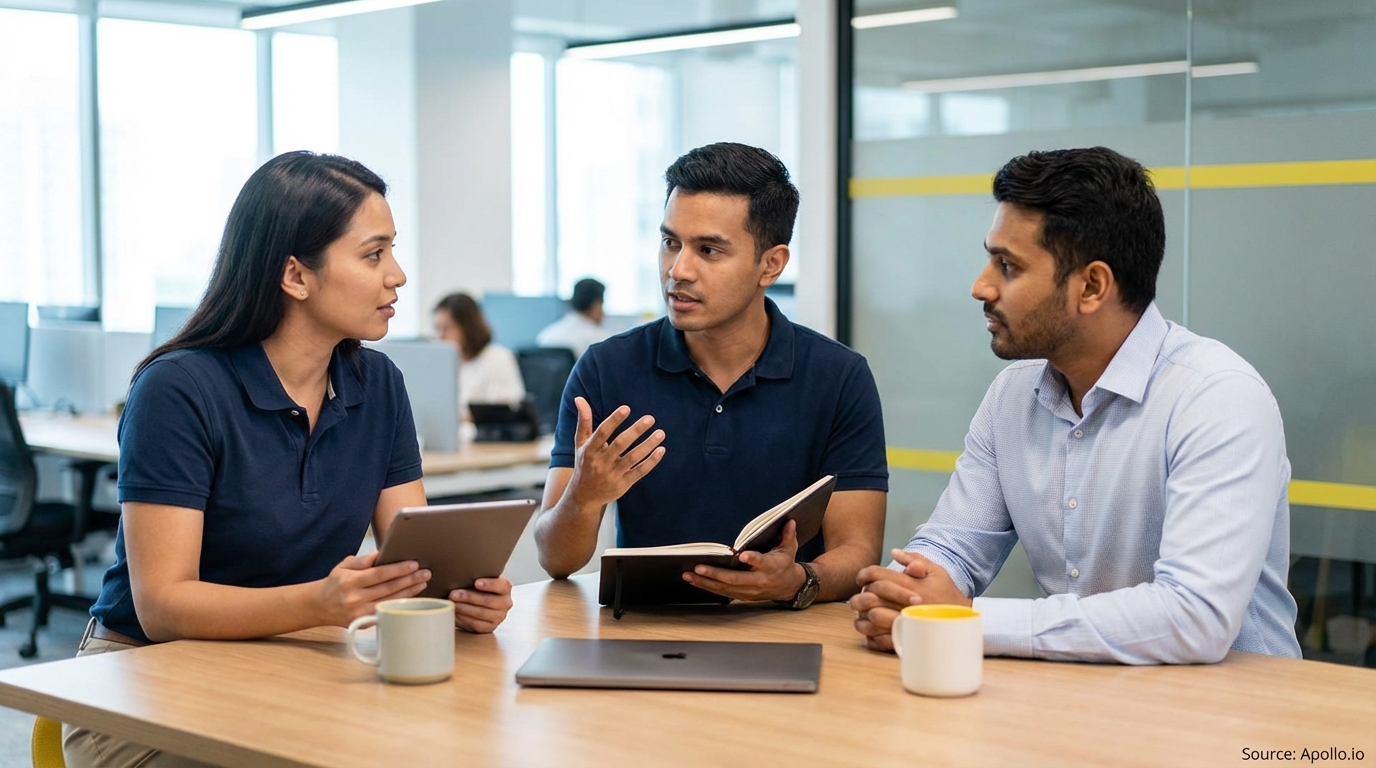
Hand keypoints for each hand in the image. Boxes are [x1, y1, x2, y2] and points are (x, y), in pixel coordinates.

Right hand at [316, 551, 430, 626]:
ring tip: (423, 583)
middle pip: (388, 588)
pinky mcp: (363, 623)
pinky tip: (411, 596)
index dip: (398, 569)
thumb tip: (378, 554)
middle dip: (409, 580)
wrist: (319, 606)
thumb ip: (362, 561)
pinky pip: (385, 611)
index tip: (414, 564)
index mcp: (350, 582)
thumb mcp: (343, 566)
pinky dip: (399, 603)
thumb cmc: (335, 583)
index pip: (379, 574)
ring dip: (409, 592)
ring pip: (390, 601)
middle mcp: (355, 599)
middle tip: (426, 573)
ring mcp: (359, 613)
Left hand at [450, 577, 512, 633]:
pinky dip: (463, 618)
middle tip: (453, 594)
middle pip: (488, 601)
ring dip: (463, 608)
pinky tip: (455, 613)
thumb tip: (459, 576)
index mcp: (505, 588)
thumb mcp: (480, 580)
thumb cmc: (478, 588)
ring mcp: (499, 617)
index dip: (489, 584)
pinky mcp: (489, 627)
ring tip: (451, 604)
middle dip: (468, 597)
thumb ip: (475, 577)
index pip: (501, 585)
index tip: (476, 582)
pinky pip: (475, 624)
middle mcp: (505, 603)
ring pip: (480, 613)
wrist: (479, 603)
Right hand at [565, 397, 665, 507]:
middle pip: (620, 444)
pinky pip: (639, 471)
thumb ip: (584, 421)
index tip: (626, 408)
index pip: (602, 433)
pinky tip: (661, 450)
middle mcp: (601, 462)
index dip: (614, 420)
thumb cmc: (584, 463)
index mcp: (589, 450)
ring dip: (648, 445)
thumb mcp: (580, 443)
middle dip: (635, 431)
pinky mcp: (623, 484)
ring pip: (633, 458)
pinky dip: (651, 461)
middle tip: (650, 418)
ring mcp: (613, 474)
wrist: (584, 496)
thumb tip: (579, 398)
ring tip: (661, 432)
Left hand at [685, 521, 806, 601]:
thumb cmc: (785, 563)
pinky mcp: (743, 596)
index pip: (762, 563)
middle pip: (735, 579)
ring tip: (688, 575)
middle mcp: (759, 581)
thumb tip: (790, 521)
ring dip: (705, 583)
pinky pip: (723, 593)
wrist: (789, 587)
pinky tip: (694, 581)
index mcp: (771, 567)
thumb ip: (787, 535)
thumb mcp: (790, 548)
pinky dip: (708, 587)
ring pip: (725, 589)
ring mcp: (750, 591)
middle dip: (715, 574)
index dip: (753, 560)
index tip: (742, 556)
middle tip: (698, 568)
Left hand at [850, 549, 969, 651]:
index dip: (864, 574)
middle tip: (859, 596)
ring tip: (862, 613)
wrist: (963, 620)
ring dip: (862, 615)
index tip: (861, 579)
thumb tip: (894, 552)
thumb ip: (914, 559)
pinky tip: (871, 629)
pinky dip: (870, 634)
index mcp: (910, 584)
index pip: (877, 575)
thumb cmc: (948, 593)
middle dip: (861, 594)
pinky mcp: (906, 638)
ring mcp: (905, 621)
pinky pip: (879, 638)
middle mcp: (905, 602)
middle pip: (870, 596)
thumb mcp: (936, 571)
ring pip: (871, 617)